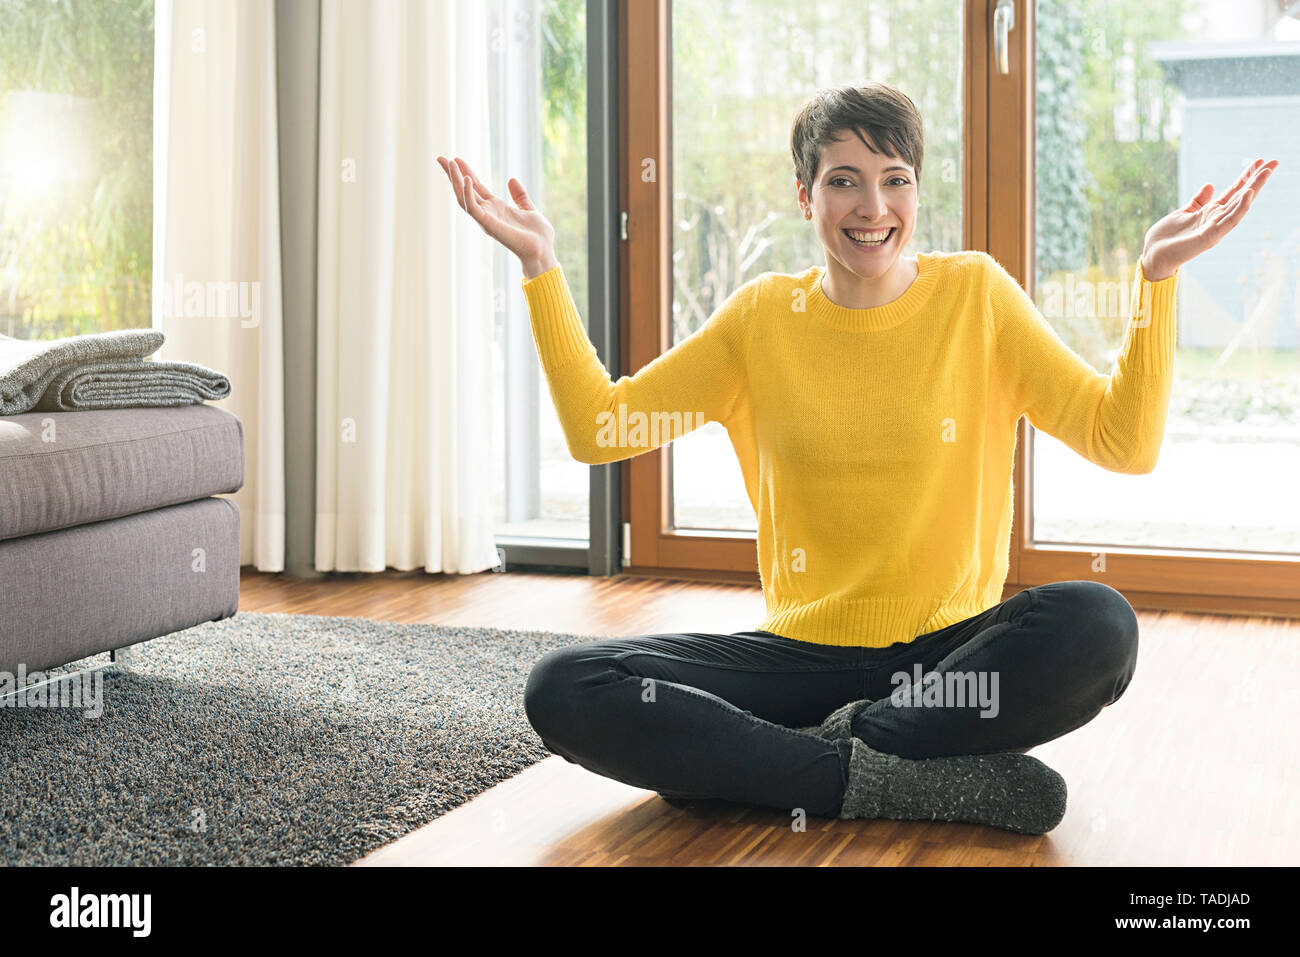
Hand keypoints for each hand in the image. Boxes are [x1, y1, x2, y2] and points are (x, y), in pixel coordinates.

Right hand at [437, 155, 557, 275]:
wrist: (543, 251)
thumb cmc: (538, 236)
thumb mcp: (529, 208)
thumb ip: (520, 195)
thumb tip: (511, 179)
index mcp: (495, 208)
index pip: (475, 187)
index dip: (466, 172)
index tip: (456, 158)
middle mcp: (487, 213)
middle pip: (464, 190)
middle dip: (452, 174)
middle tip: (440, 158)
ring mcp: (486, 219)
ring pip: (464, 197)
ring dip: (455, 180)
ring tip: (450, 163)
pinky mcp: (488, 225)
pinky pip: (473, 208)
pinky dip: (468, 193)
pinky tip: (466, 178)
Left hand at [1139, 158, 1278, 280]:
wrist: (1153, 255)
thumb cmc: (1167, 237)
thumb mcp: (1184, 212)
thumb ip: (1198, 201)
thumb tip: (1210, 184)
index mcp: (1211, 212)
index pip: (1233, 191)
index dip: (1246, 176)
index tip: (1258, 161)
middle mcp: (1217, 219)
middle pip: (1241, 196)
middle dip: (1257, 179)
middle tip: (1273, 162)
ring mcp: (1215, 228)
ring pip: (1239, 205)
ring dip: (1253, 188)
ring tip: (1266, 172)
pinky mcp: (1210, 237)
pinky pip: (1229, 221)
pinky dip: (1240, 208)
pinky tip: (1248, 194)